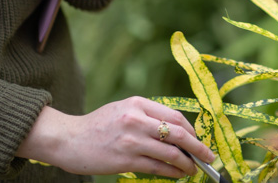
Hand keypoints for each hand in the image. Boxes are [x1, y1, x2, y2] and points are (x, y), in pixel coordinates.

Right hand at [17, 98, 215, 176]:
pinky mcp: (125, 159)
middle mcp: (136, 119)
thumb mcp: (123, 111)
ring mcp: (131, 140)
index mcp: (137, 103)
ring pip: (170, 152)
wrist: (68, 139)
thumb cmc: (98, 126)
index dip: (192, 130)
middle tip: (209, 157)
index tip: (199, 140)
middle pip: (178, 133)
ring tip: (193, 169)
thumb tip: (177, 133)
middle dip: (198, 147)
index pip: (174, 116)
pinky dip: (171, 172)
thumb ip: (147, 117)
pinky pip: (157, 167)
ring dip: (186, 163)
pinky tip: (177, 175)